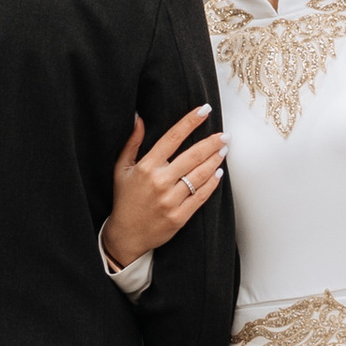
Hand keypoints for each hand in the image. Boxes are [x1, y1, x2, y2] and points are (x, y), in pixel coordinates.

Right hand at [103, 105, 225, 266]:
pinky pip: (201, 196)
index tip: (204, 110)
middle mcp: (160, 182)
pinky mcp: (179, 216)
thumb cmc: (125, 199)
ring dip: (214, 161)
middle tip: (224, 135)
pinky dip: (212, 184)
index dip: (190, 122)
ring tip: (223, 150)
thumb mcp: (121, 169)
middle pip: (192, 156)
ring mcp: (170, 200)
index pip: (172, 138)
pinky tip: (218, 173)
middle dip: (211, 143)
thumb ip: (132, 143)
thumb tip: (140, 119)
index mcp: (146, 167)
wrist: (126, 234)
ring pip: (199, 175)